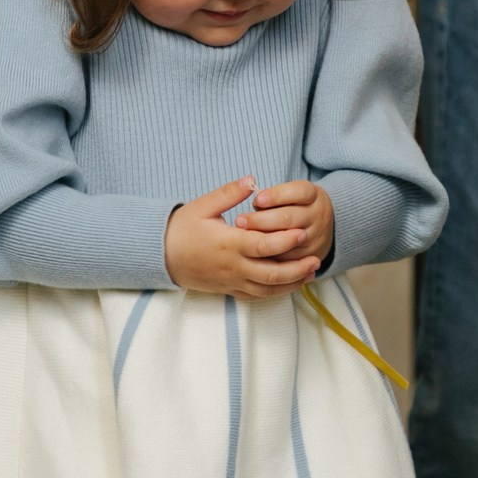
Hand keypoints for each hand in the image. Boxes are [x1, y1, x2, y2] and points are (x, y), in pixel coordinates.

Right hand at [164, 176, 320, 299]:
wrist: (160, 255)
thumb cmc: (181, 228)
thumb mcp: (202, 206)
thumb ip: (229, 193)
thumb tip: (252, 180)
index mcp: (228, 243)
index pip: (263, 246)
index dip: (285, 241)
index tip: (302, 233)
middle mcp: (232, 266)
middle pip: (271, 273)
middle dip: (297, 269)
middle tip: (317, 259)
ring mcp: (231, 281)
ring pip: (267, 289)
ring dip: (291, 283)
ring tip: (310, 273)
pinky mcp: (228, 289)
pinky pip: (256, 296)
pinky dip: (275, 292)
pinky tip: (289, 285)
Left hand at [236, 180, 333, 265]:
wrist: (320, 226)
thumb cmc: (295, 205)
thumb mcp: (291, 193)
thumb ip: (273, 196)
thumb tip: (253, 200)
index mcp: (313, 195)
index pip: (298, 192)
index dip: (277, 195)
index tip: (256, 199)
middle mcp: (317, 215)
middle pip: (289, 217)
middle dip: (262, 220)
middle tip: (239, 221)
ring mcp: (315, 237)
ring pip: (287, 241)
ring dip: (263, 240)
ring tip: (242, 238)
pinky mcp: (310, 257)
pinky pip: (287, 259)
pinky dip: (269, 257)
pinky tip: (251, 254)